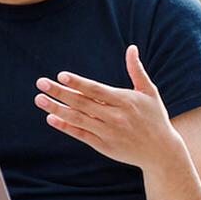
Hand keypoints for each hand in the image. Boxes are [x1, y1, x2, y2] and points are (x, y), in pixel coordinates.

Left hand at [34, 45, 184, 169]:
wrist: (161, 151)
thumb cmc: (155, 117)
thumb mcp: (149, 92)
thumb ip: (137, 71)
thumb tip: (131, 48)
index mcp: (126, 101)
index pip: (97, 90)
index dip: (79, 83)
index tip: (61, 76)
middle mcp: (115, 117)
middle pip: (83, 103)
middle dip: (60, 92)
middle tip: (41, 83)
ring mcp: (108, 132)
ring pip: (78, 119)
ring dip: (56, 109)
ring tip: (40, 99)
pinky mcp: (103, 146)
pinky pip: (80, 134)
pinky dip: (65, 126)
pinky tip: (51, 118)